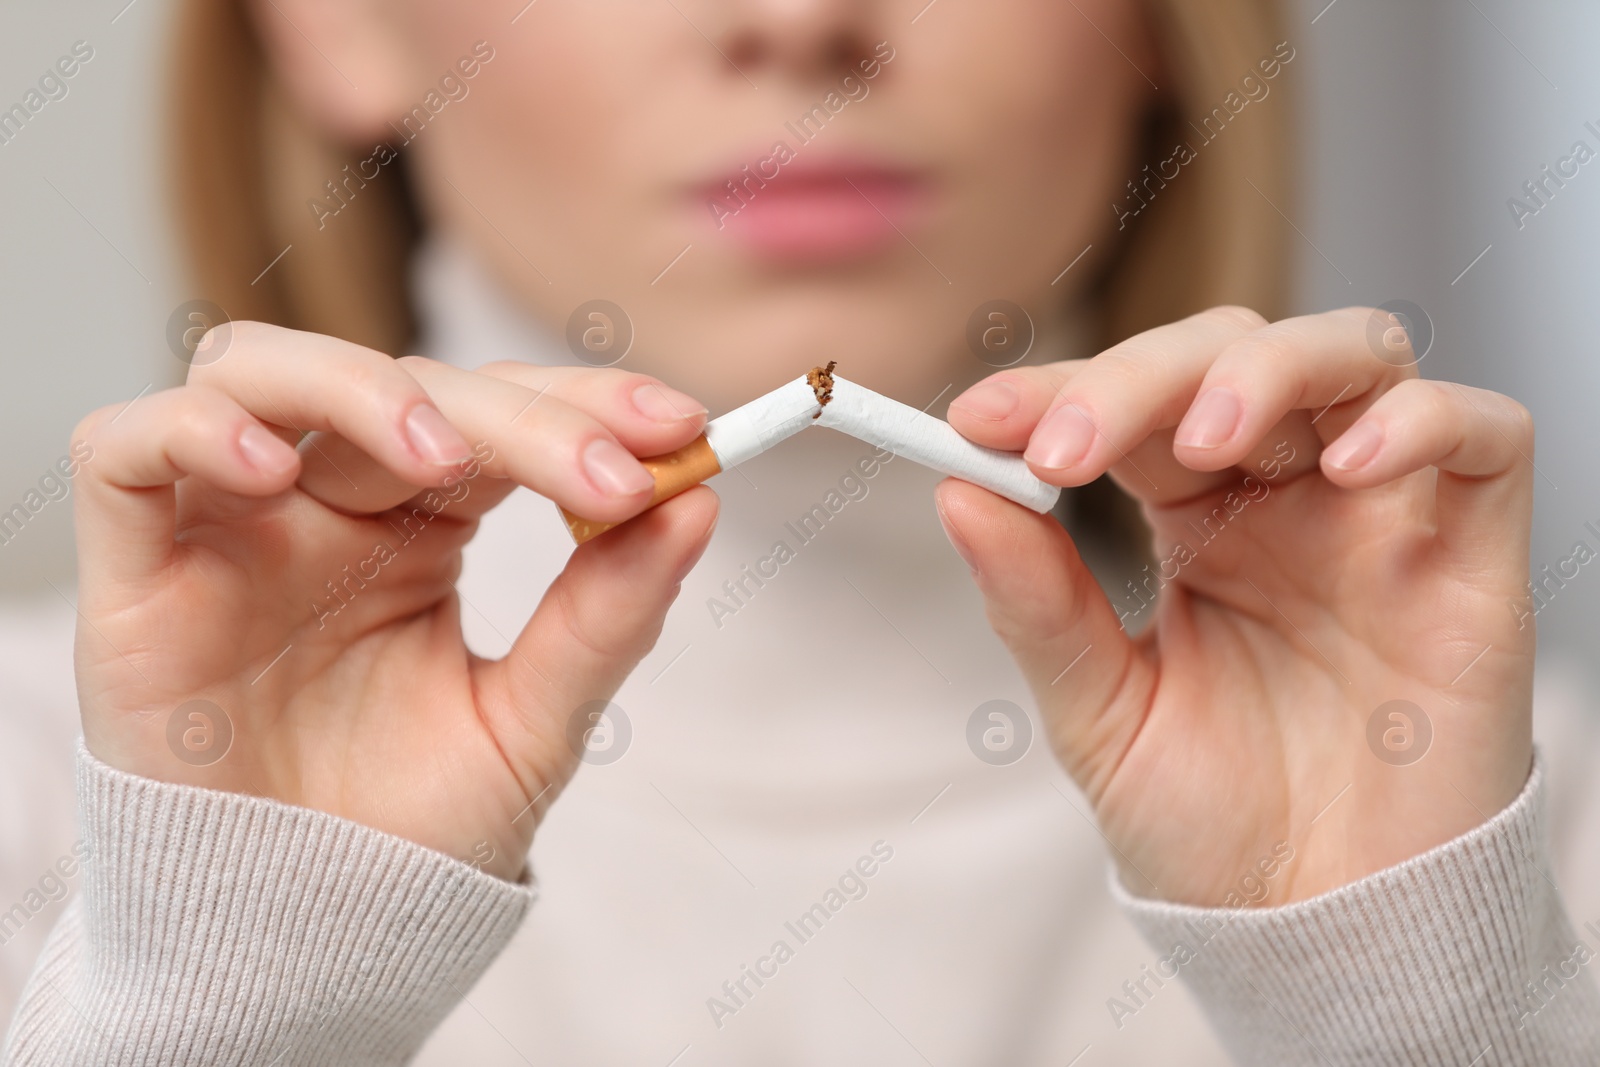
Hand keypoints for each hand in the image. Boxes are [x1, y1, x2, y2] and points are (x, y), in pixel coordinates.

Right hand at [71, 322, 716, 879]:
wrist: (305, 943)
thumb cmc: (413, 832)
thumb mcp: (532, 725)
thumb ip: (606, 616)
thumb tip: (698, 502)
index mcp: (421, 527)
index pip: (499, 415)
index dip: (583, 403)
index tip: (683, 429)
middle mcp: (327, 505)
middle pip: (409, 386)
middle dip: (518, 416)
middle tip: (610, 475)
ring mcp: (230, 525)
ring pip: (263, 369)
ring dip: (361, 389)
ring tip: (444, 464)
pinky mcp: (137, 571)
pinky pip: (126, 449)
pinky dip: (193, 431)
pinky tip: (267, 472)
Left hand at [940, 306, 1534, 905]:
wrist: (1321, 936)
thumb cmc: (1213, 828)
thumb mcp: (1101, 716)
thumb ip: (1037, 606)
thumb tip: (956, 491)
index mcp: (1195, 522)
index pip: (1131, 407)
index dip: (1057, 392)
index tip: (973, 420)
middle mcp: (1288, 498)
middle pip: (1230, 354)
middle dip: (1140, 377)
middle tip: (1066, 449)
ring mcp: (1382, 516)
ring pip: (1354, 354)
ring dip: (1267, 370)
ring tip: (1198, 441)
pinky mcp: (1474, 558)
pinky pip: (1485, 437)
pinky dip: (1424, 420)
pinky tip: (1351, 464)